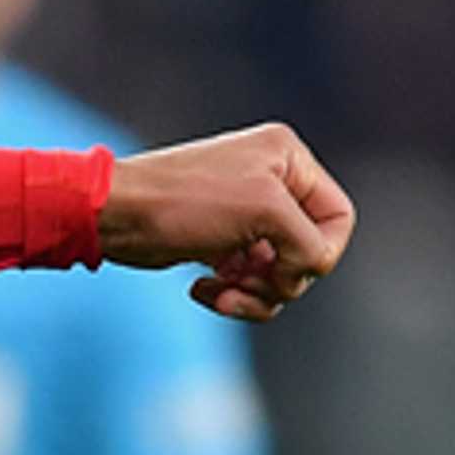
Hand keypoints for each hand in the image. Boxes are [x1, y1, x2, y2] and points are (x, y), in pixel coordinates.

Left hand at [99, 124, 354, 319]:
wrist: (116, 216)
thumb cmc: (185, 202)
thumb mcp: (265, 212)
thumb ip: (308, 242)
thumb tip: (307, 271)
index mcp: (289, 158)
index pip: (338, 218)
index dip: (320, 253)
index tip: (290, 267)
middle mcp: (271, 182)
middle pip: (309, 252)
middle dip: (281, 278)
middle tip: (247, 281)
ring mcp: (245, 216)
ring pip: (279, 275)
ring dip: (256, 295)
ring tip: (224, 293)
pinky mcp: (220, 244)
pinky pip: (248, 283)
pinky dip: (232, 295)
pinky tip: (200, 289)